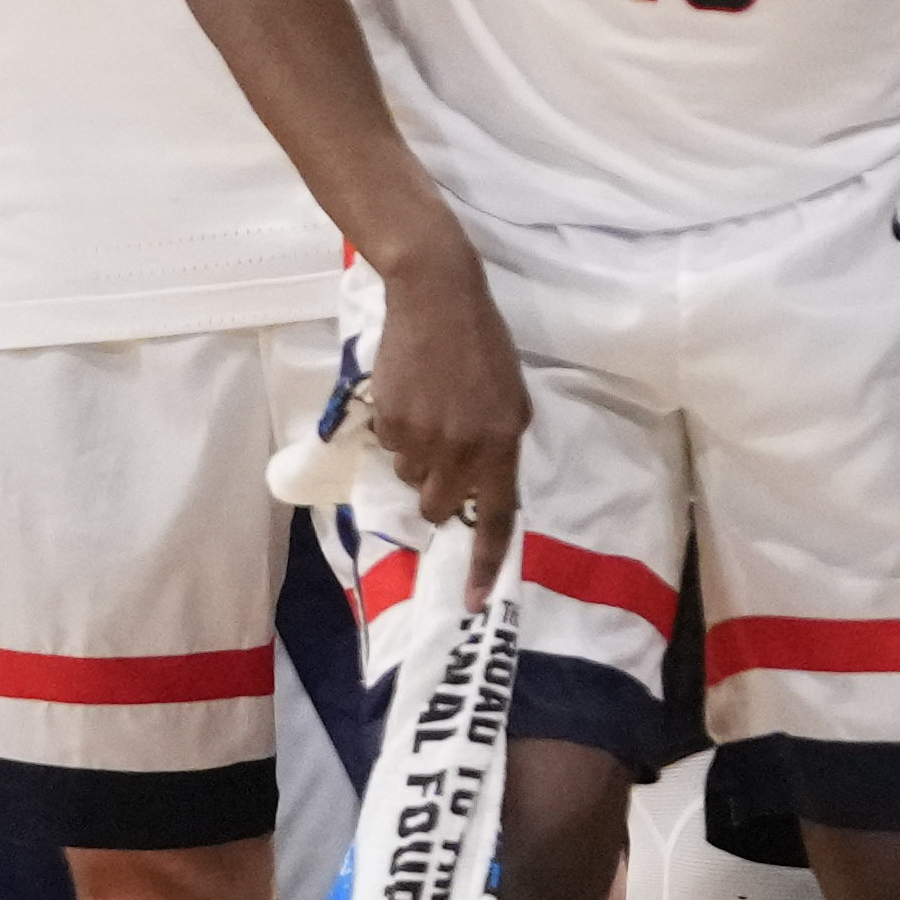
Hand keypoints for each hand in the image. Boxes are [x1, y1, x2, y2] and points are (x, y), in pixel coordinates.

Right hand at [359, 242, 527, 552]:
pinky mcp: (388, 416)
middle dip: (436, 491)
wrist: (437, 297)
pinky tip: (408, 395)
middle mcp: (461, 447)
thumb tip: (478, 487)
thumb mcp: (511, 399)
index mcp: (500, 444)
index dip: (485, 564)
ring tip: (427, 411)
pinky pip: (388, 445)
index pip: (493, 518)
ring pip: (409, 475)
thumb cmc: (484, 346)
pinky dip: (396, 430)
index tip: (474, 601)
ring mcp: (421, 433)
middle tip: (441, 457)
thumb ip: (499, 447)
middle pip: (438, 505)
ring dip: (416, 456)